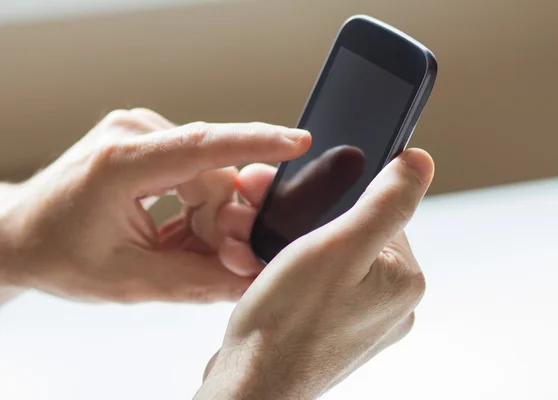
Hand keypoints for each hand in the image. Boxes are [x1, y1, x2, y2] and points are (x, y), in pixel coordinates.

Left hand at [0, 109, 310, 302]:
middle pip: (214, 177)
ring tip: (180, 248)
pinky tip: (177, 231)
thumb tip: (252, 277)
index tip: (298, 142)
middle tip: (219, 261)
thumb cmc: (59, 255)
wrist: (20, 234)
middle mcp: (134, 133)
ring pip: (210, 177)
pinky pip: (197, 172)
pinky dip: (197, 207)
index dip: (256, 143)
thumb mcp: (127, 281)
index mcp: (120, 163)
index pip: (202, 146)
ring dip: (208, 219)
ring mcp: (142, 132)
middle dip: (223, 223)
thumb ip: (196, 280)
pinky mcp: (149, 139)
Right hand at [199, 149, 433, 398]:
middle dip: (308, 222)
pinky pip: (315, 282)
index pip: (381, 212)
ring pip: (327, 256)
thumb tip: (420, 162)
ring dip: (293, 246)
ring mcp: (360, 319)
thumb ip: (385, 202)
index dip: (336, 197)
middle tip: (271, 226)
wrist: (250, 386)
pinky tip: (270, 277)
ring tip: (265, 258)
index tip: (301, 197)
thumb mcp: (339, 247)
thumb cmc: (288, 322)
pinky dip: (290, 272)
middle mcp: (389, 303)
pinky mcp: (332, 329)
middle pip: (351, 232)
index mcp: (404, 281)